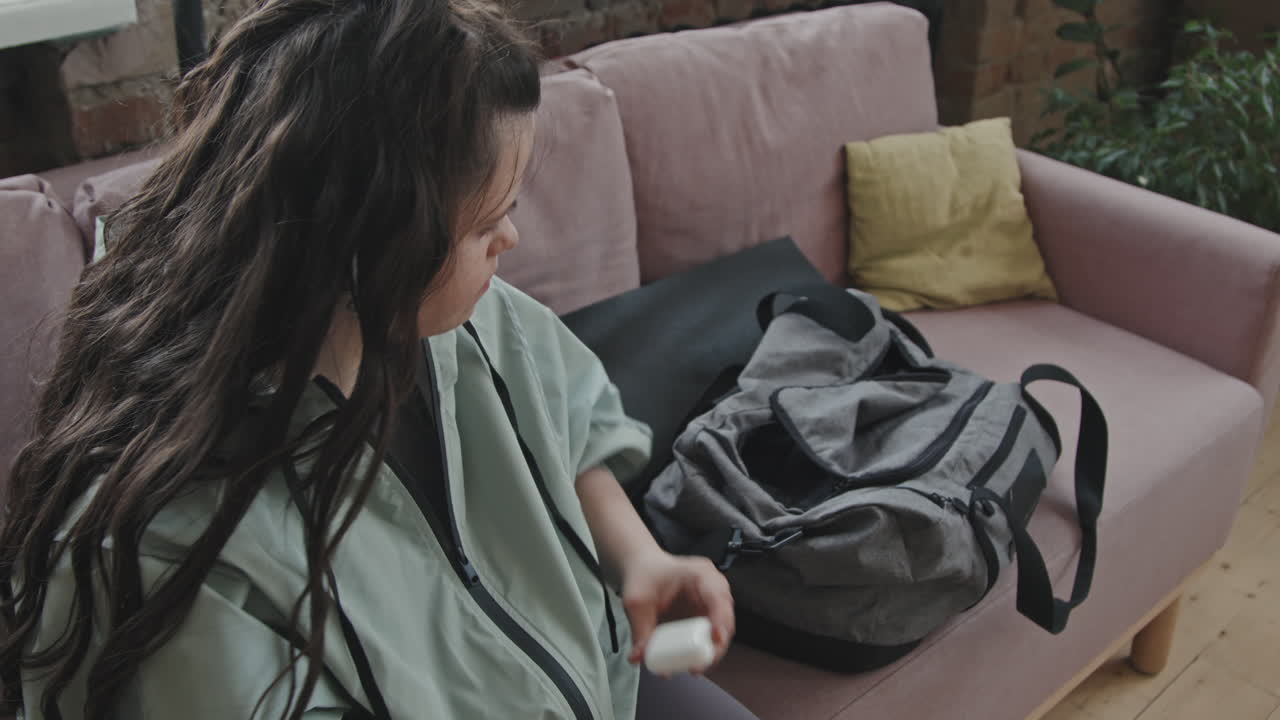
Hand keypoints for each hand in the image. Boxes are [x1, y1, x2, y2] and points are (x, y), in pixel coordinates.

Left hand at [620, 550, 734, 672]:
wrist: (644, 569)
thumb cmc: (645, 575)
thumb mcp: (637, 601)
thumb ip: (639, 629)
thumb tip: (638, 657)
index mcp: (700, 574)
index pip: (718, 596)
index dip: (720, 618)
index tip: (715, 638)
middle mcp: (712, 587)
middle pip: (725, 617)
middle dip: (716, 645)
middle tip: (699, 664)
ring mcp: (712, 601)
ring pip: (723, 629)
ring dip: (712, 651)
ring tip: (694, 668)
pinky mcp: (707, 614)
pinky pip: (713, 634)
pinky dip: (705, 649)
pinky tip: (692, 662)